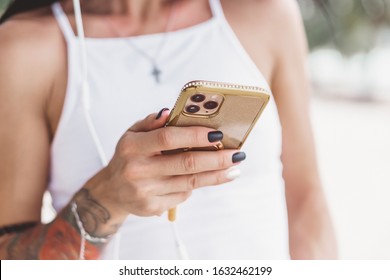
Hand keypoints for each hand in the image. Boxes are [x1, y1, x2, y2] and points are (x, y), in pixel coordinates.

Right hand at [85, 109, 245, 219]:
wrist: (112, 192)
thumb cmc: (128, 157)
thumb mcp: (132, 134)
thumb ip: (152, 122)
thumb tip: (170, 113)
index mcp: (132, 147)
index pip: (168, 138)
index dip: (195, 135)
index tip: (219, 134)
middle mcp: (138, 170)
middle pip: (186, 163)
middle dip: (217, 158)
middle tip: (237, 154)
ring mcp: (145, 192)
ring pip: (190, 182)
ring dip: (217, 174)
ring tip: (235, 167)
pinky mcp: (153, 207)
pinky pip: (184, 194)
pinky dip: (200, 184)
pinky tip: (212, 177)